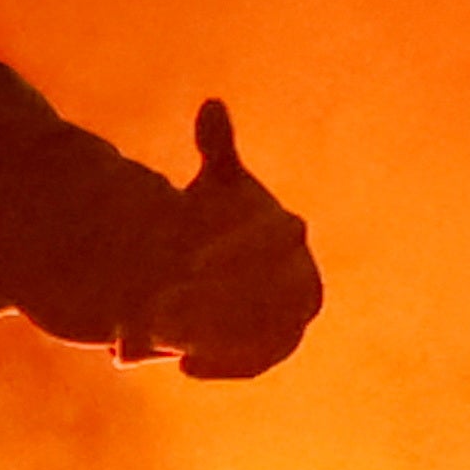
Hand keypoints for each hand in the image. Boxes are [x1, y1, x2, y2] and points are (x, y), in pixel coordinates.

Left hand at [123, 100, 319, 379]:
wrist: (222, 263)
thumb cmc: (221, 217)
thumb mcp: (217, 184)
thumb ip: (218, 149)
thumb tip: (211, 105)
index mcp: (291, 237)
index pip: (279, 242)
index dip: (237, 249)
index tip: (191, 254)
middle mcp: (302, 284)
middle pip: (270, 297)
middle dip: (219, 300)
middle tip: (166, 299)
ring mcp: (290, 321)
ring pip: (259, 335)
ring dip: (214, 337)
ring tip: (166, 331)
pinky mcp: (269, 353)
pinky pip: (250, 363)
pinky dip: (220, 364)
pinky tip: (183, 363)